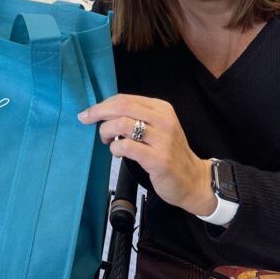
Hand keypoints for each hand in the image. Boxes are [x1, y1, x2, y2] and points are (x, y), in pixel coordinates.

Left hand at [79, 94, 214, 215]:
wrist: (193, 180)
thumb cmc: (169, 153)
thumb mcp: (157, 128)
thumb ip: (136, 118)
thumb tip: (103, 113)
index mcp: (161, 108)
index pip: (125, 98)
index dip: (102, 104)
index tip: (89, 113)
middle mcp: (164, 120)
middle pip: (122, 106)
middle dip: (98, 112)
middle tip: (86, 121)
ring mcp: (163, 139)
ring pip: (122, 124)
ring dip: (106, 131)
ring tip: (106, 141)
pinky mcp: (159, 159)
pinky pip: (127, 147)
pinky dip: (115, 148)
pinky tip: (116, 152)